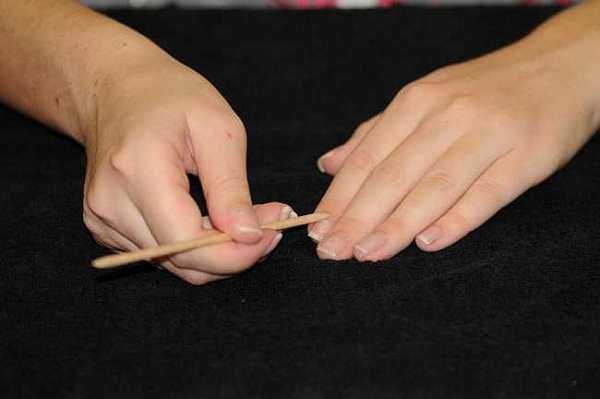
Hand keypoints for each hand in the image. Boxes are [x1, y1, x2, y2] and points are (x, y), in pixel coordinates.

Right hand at [83, 56, 290, 283]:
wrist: (116, 89)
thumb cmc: (170, 96)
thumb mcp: (217, 128)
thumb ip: (231, 187)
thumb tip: (249, 236)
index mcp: (137, 170)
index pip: (187, 242)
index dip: (236, 252)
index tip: (272, 232)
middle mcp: (110, 202)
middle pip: (182, 262)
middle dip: (235, 253)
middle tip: (268, 224)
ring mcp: (102, 218)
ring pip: (174, 266)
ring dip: (217, 252)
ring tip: (243, 218)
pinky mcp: (105, 227)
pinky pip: (160, 255)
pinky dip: (194, 247)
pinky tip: (211, 219)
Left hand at [309, 24, 599, 261]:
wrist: (559, 68)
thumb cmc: (483, 92)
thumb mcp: (424, 99)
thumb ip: (375, 134)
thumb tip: (328, 165)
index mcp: (416, 102)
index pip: (368, 158)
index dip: (340, 197)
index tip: (318, 230)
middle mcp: (447, 116)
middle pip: (393, 175)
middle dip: (357, 218)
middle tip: (332, 252)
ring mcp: (487, 135)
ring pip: (433, 187)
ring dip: (396, 225)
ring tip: (367, 254)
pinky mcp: (525, 157)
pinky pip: (485, 194)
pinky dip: (456, 220)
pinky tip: (428, 243)